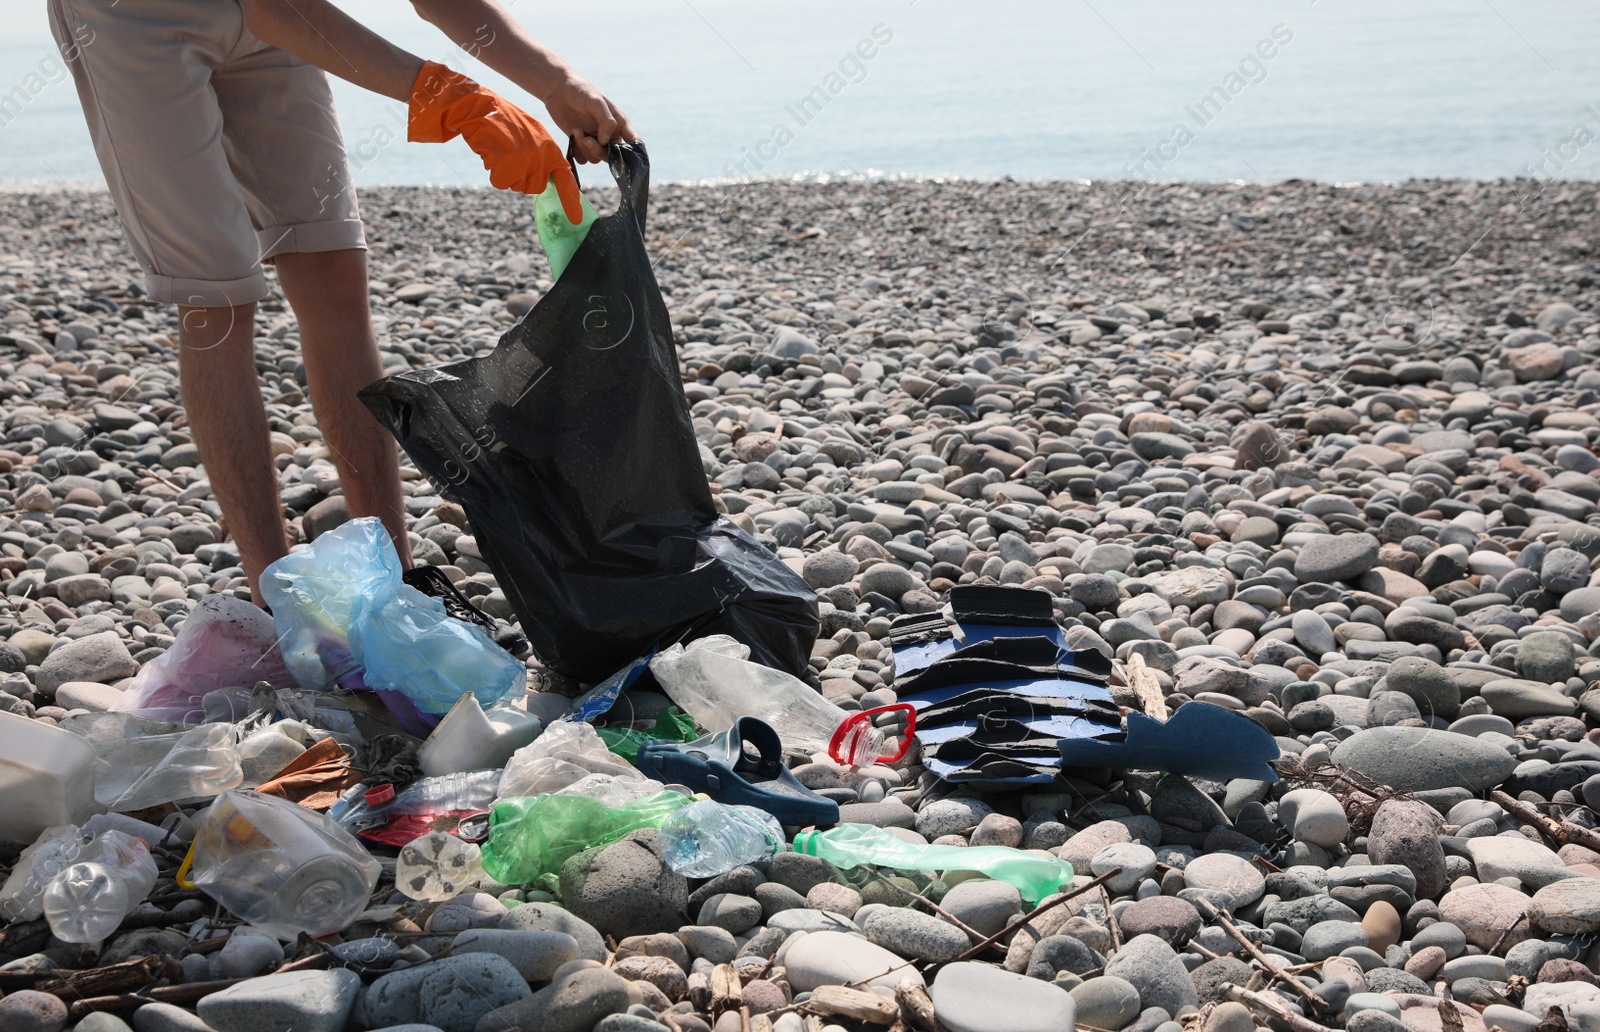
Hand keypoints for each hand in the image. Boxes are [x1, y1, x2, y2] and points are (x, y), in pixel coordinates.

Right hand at [408, 60, 581, 220]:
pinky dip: (494, 172)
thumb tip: (544, 178)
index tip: (576, 219)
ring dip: (506, 173)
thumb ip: (543, 156)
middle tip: (512, 157)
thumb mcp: (533, 135)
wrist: (483, 110)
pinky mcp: (506, 168)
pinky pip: (500, 182)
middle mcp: (540, 159)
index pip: (565, 178)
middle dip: (522, 178)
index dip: (570, 200)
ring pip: (516, 185)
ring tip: (502, 151)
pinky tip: (493, 154)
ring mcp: (524, 165)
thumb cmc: (507, 122)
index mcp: (550, 150)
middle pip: (534, 187)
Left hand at [542, 73, 636, 163]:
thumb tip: (606, 142)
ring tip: (576, 130)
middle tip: (587, 140)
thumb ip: (605, 121)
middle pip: (613, 157)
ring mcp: (595, 141)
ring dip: (585, 149)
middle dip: (600, 152)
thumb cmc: (580, 91)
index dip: (634, 153)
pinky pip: (583, 159)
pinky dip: (577, 152)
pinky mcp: (581, 145)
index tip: (624, 155)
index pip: (634, 142)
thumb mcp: (596, 101)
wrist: (558, 90)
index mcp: (619, 123)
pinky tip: (572, 135)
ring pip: (596, 159)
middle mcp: (610, 135)